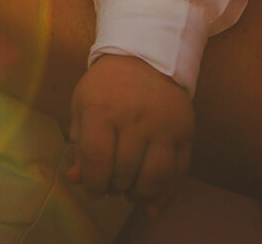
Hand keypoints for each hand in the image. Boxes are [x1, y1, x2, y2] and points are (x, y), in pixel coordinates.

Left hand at [67, 53, 194, 208]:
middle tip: (111, 187)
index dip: (93, 183)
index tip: (93, 190)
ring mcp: (164, 125)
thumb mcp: (83, 105)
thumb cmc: (107, 85)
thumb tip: (76, 180)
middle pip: (125, 171)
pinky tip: (153, 204)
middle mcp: (135, 118)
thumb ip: (79, 143)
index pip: (97, 159)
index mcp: (102, 109)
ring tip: (131, 193)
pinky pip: (179, 171)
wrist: (146, 56)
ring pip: (156, 176)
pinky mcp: (185, 131)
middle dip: (115, 188)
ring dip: (141, 194)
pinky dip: (167, 193)